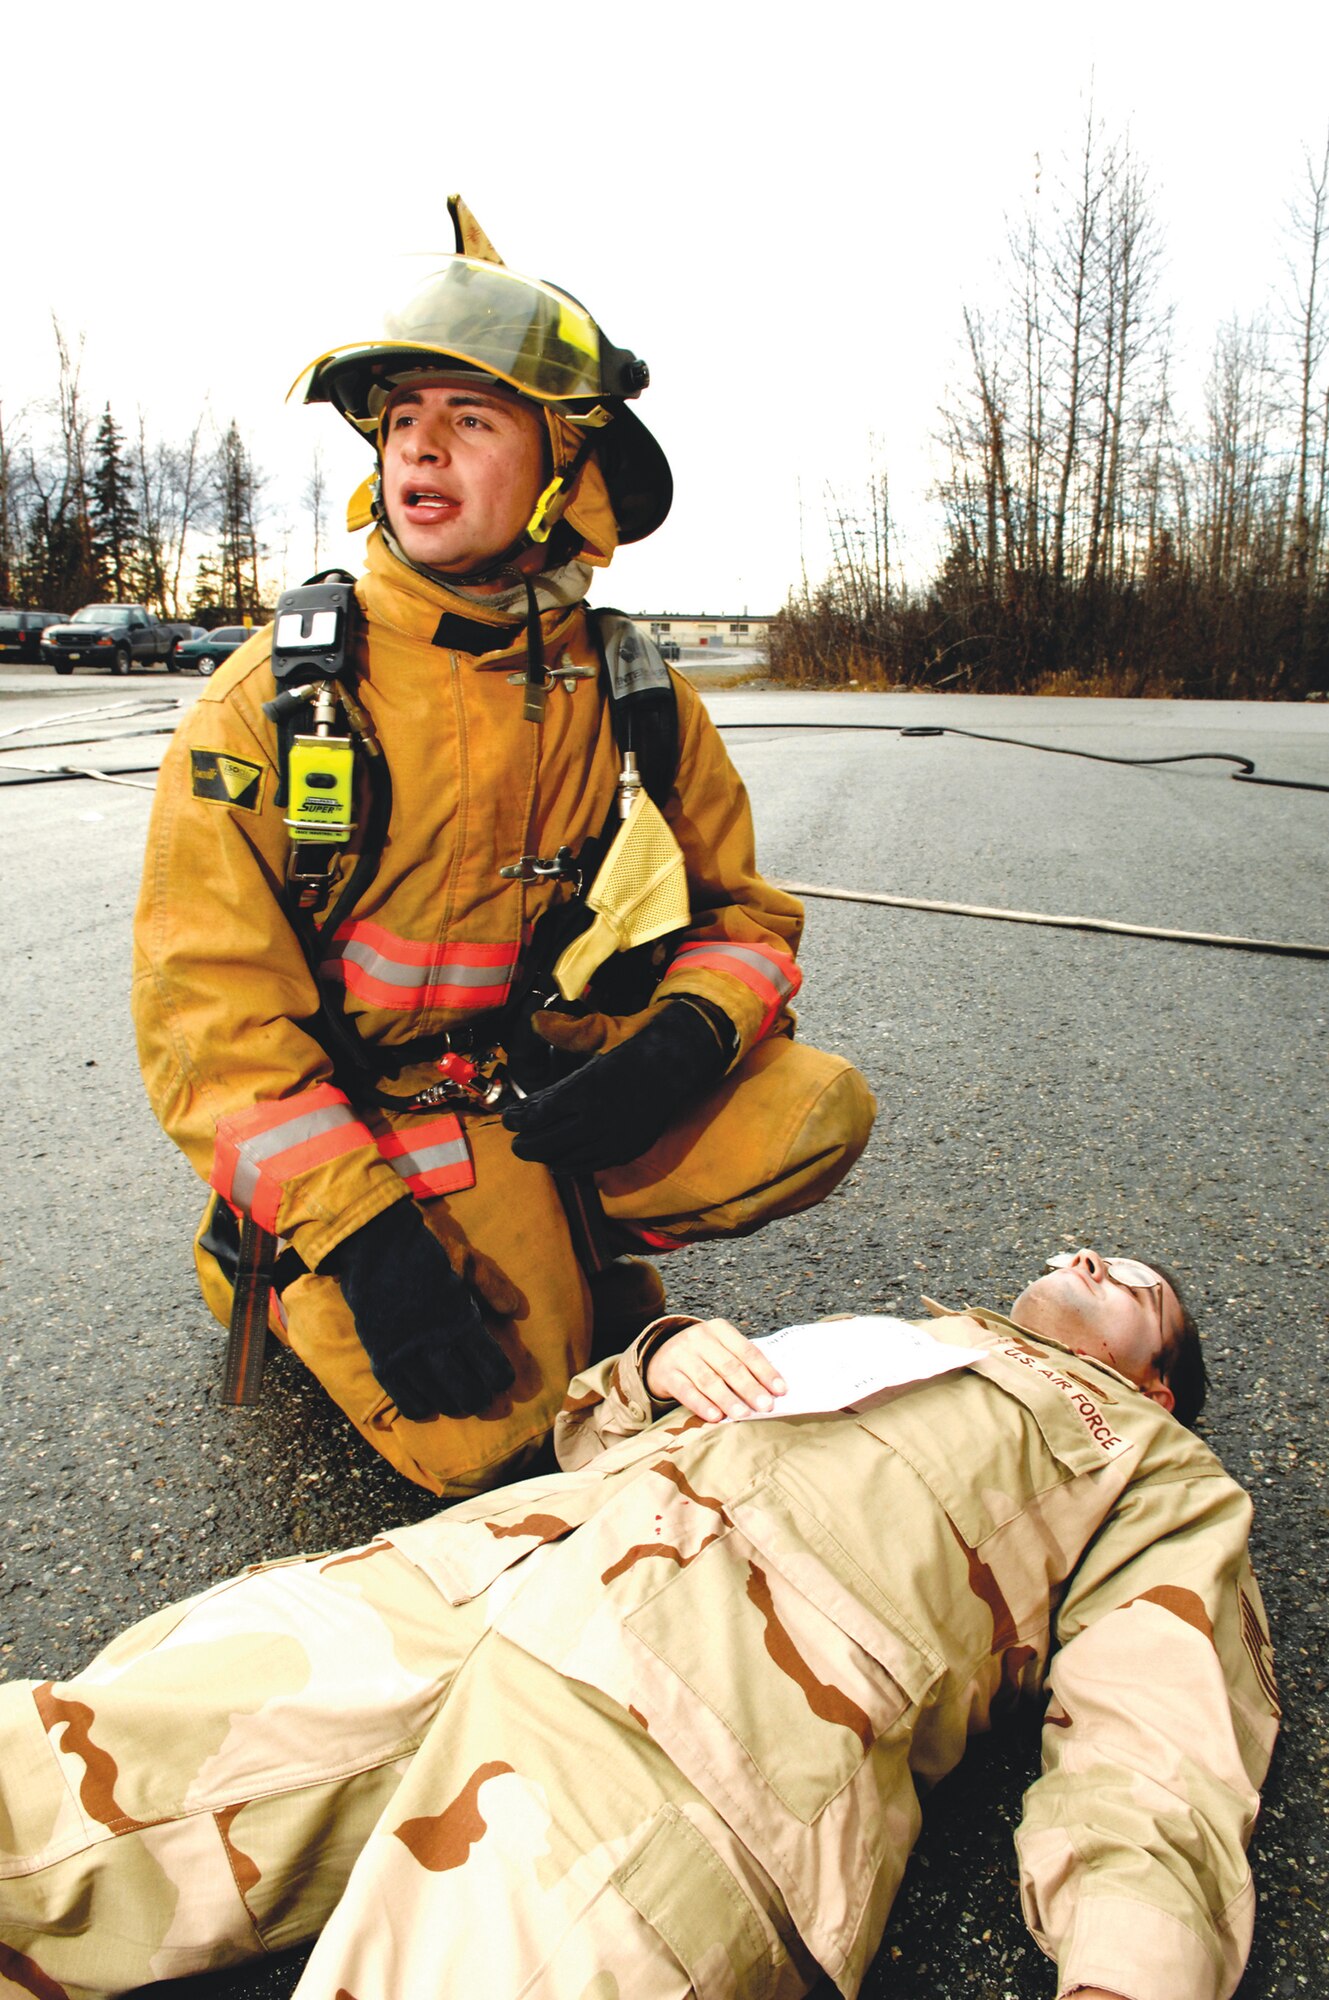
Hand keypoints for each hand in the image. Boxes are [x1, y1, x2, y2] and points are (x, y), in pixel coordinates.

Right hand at [324, 1200, 514, 1420]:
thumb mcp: (467, 1257)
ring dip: (453, 1405)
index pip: (489, 1362)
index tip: (506, 1383)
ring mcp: (403, 1350)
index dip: (501, 1378)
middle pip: (464, 1386)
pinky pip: (399, 1392)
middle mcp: (432, 1340)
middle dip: (482, 1400)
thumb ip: (494, 1286)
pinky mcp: (379, 1353)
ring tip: (464, 1408)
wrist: (372, 1239)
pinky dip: (416, 1406)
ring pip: (434, 1393)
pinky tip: (428, 1410)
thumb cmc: (424, 1245)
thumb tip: (519, 1311)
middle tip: (491, 1406)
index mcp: (458, 1317)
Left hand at [502, 999, 731, 1173]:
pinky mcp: (628, 1147)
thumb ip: (568, 1033)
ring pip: (567, 1158)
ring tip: (533, 1149)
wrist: (682, 1062)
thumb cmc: (640, 1043)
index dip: (518, 1120)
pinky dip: (572, 1165)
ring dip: (546, 1155)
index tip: (507, 1119)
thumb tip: (537, 1021)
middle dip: (525, 1143)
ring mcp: (614, 1137)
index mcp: (586, 1089)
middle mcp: (597, 1118)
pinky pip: (592, 1165)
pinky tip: (560, 1162)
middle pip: (546, 1143)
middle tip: (515, 1139)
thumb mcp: (604, 1031)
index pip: (538, 1115)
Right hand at [644, 1317, 786, 1422]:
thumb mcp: (721, 1349)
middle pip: (729, 1366)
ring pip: (708, 1380)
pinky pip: (686, 1391)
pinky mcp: (667, 1374)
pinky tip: (715, 1416)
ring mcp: (681, 1355)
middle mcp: (699, 1338)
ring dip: (728, 1399)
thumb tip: (772, 1390)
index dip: (765, 1371)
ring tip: (743, 1414)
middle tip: (766, 1406)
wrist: (661, 1356)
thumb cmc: (703, 1356)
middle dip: (750, 1388)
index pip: (747, 1351)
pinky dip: (702, 1405)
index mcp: (719, 1329)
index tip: (781, 1390)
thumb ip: (742, 1364)